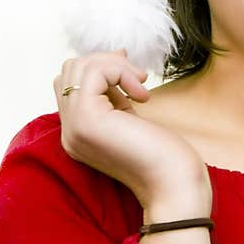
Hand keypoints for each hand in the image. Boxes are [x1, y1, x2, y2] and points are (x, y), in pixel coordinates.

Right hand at [53, 50, 210, 220]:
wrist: (175, 186)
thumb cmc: (165, 156)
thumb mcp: (132, 118)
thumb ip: (116, 94)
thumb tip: (117, 56)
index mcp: (79, 133)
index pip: (68, 84)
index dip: (100, 70)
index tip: (132, 75)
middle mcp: (69, 132)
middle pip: (69, 70)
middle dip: (106, 63)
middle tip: (137, 78)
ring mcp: (75, 127)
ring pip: (78, 67)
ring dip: (116, 66)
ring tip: (141, 87)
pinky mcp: (87, 121)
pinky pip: (93, 73)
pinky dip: (119, 72)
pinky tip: (142, 97)